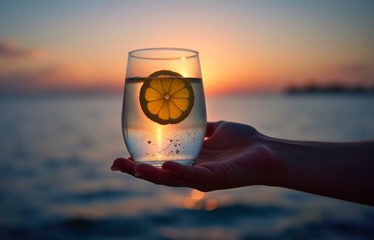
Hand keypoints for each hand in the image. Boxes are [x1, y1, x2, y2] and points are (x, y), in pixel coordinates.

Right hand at [111, 121, 280, 191]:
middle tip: (115, 164)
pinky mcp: (215, 179)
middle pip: (158, 174)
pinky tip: (165, 166)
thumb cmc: (245, 142)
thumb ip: (203, 126)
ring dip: (150, 174)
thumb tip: (190, 114)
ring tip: (131, 167)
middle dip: (136, 170)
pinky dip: (178, 172)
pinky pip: (193, 176)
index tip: (120, 156)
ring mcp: (202, 177)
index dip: (140, 161)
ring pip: (170, 179)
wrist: (269, 152)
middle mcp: (192, 171)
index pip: (159, 163)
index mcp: (190, 161)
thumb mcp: (218, 129)